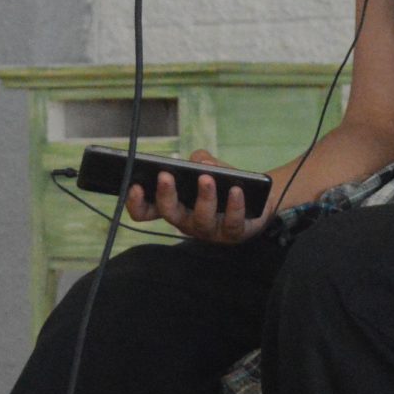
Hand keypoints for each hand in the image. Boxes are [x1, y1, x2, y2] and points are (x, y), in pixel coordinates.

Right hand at [123, 150, 269, 244]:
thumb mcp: (209, 166)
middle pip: (169, 214)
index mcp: (174, 206)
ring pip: (201, 219)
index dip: (136, 203)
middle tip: (165, 176)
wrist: (258, 197)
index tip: (135, 186)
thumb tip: (200, 163)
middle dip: (165, 195)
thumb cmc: (225, 181)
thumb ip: (200, 159)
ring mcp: (209, 231)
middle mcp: (187, 222)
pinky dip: (234, 205)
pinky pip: (232, 223)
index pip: (146, 212)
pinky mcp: (233, 234)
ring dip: (203, 197)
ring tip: (206, 178)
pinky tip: (236, 189)